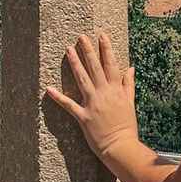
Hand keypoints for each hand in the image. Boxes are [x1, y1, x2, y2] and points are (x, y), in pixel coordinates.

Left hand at [45, 32, 139, 162]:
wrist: (121, 146)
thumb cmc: (127, 126)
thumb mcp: (130, 103)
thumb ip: (129, 85)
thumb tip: (131, 68)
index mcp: (116, 90)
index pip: (111, 65)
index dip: (106, 49)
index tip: (101, 35)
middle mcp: (104, 93)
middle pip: (95, 68)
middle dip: (88, 51)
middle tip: (81, 37)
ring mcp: (93, 104)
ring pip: (82, 79)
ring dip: (75, 64)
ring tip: (69, 50)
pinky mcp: (83, 116)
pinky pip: (69, 105)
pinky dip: (58, 97)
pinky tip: (49, 88)